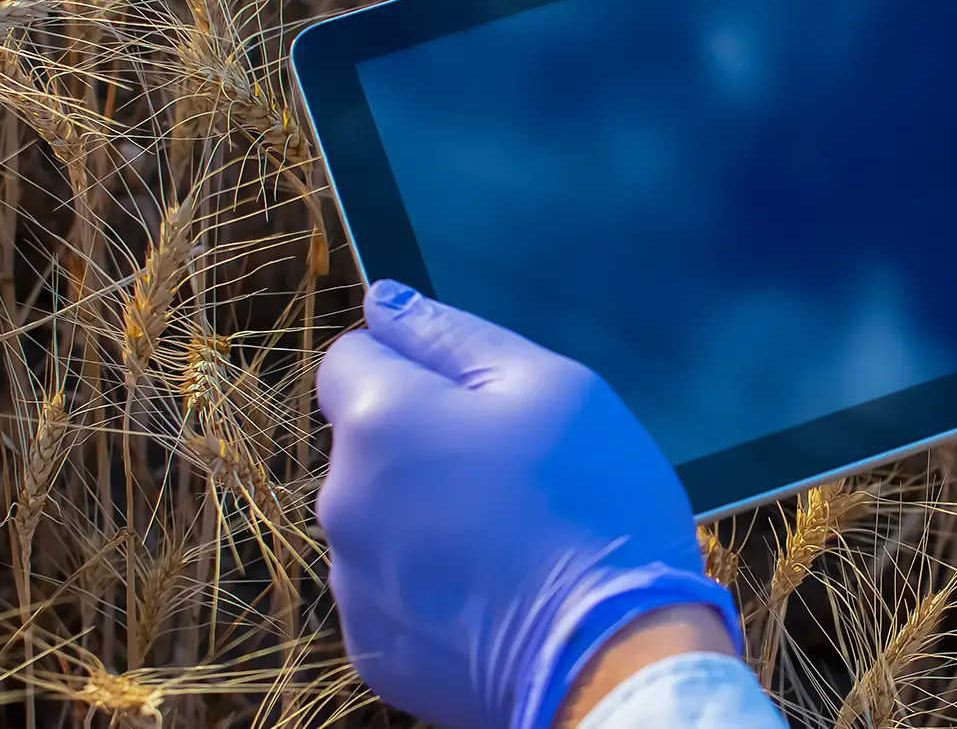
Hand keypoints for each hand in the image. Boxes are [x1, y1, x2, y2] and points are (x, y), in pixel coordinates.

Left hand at [317, 280, 739, 728]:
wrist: (614, 654)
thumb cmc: (595, 505)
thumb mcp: (551, 385)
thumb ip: (452, 334)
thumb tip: (384, 302)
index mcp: (380, 420)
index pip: (351, 358)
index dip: (413, 365)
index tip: (473, 399)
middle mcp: (342, 499)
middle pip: (366, 444)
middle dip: (421, 445)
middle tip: (512, 472)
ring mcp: (352, 581)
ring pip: (378, 518)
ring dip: (423, 516)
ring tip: (510, 538)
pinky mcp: (373, 646)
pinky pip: (390, 590)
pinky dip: (429, 585)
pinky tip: (494, 591)